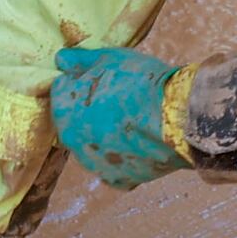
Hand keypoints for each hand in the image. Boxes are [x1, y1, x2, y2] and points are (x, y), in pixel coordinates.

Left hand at [51, 44, 189, 188]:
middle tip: (122, 100)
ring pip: (94, 146)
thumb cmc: (140, 82)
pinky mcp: (117, 179)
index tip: (106, 80)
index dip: (84, 82)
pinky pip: (114, 167)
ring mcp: (93, 164)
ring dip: (106, 137)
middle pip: (76, 121)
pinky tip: (141, 144)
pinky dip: (124, 158)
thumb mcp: (108, 58)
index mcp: (63, 108)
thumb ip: (80, 60)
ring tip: (134, 123)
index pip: (63, 91)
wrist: (175, 118)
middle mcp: (71, 140)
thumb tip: (61, 59)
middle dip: (92, 112)